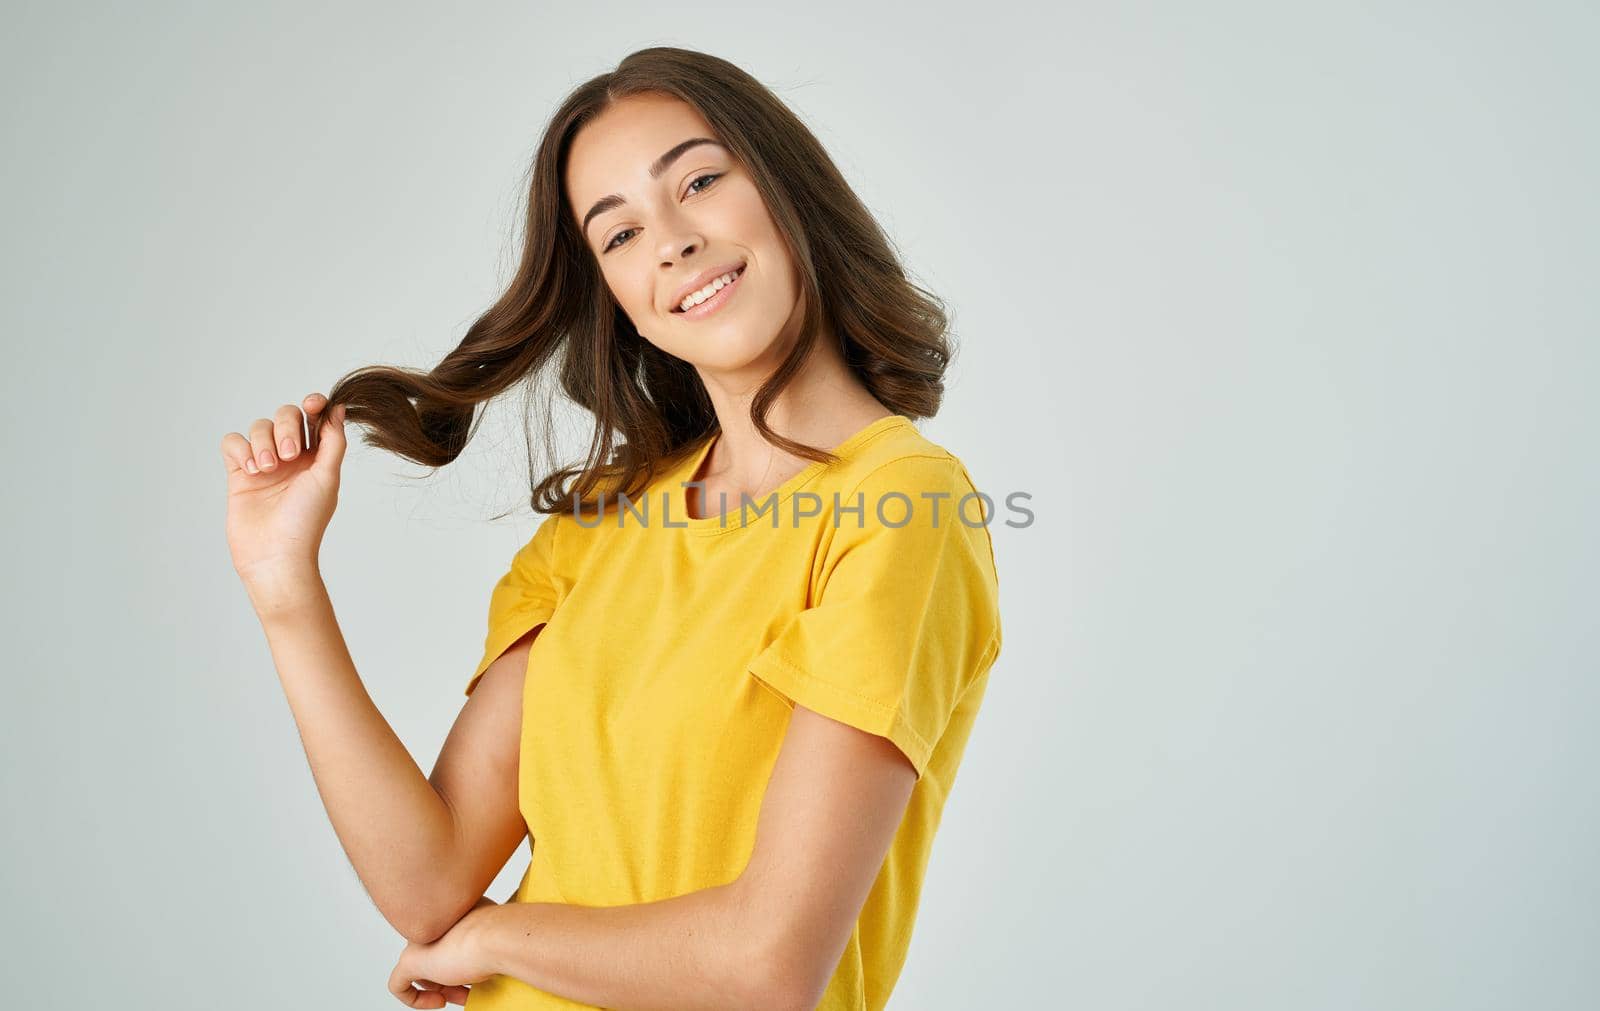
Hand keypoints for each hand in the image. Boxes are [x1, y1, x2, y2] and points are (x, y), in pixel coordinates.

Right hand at [219, 392, 347, 597]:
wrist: (275, 553)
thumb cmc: (306, 520)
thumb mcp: (328, 477)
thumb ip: (333, 441)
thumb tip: (339, 408)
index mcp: (317, 456)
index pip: (314, 417)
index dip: (314, 404)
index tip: (312, 404)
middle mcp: (291, 457)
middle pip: (286, 416)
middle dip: (287, 427)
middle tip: (291, 455)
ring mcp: (264, 464)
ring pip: (258, 426)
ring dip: (264, 442)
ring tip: (268, 469)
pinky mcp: (238, 473)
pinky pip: (233, 442)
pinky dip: (241, 449)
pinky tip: (251, 470)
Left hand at [388, 896, 500, 1006]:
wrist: (496, 937)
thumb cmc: (500, 933)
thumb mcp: (494, 931)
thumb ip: (486, 935)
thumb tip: (492, 949)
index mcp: (450, 910)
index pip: (446, 939)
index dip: (459, 960)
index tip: (474, 973)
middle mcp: (431, 922)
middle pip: (433, 954)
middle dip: (449, 978)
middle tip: (466, 989)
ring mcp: (418, 940)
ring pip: (419, 970)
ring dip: (439, 989)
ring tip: (460, 995)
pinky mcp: (408, 961)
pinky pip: (399, 985)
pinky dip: (415, 999)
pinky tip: (438, 1002)